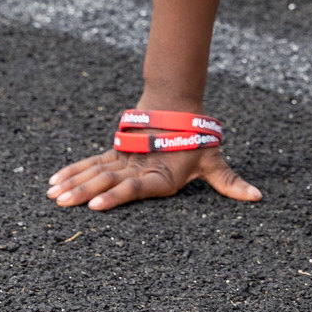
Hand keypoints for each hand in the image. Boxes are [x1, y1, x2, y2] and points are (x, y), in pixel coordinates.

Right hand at [47, 143, 259, 210]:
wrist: (178, 106)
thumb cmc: (197, 140)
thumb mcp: (214, 162)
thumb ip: (231, 183)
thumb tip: (259, 197)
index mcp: (161, 175)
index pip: (136, 188)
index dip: (116, 196)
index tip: (96, 205)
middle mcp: (139, 168)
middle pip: (108, 180)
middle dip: (84, 192)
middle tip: (63, 202)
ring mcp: (124, 160)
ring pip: (95, 171)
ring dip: (73, 183)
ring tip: (53, 195)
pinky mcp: (115, 153)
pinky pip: (90, 163)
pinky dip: (72, 171)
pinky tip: (53, 181)